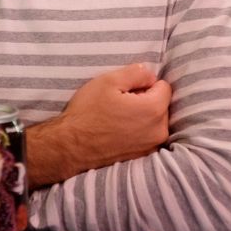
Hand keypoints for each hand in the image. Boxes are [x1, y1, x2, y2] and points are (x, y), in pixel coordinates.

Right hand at [31, 63, 171, 184]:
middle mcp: (159, 131)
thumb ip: (137, 72)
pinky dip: (136, 132)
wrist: (67, 148)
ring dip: (141, 118)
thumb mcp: (109, 80)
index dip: (145, 85)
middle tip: (120, 105)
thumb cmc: (87, 112)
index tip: (127, 92)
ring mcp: (151, 148)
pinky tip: (118, 132)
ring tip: (117, 119)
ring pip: (154, 122)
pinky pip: (146, 137)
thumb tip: (150, 75)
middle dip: (145, 101)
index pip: (163, 87)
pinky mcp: (141, 158)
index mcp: (154, 110)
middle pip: (161, 105)